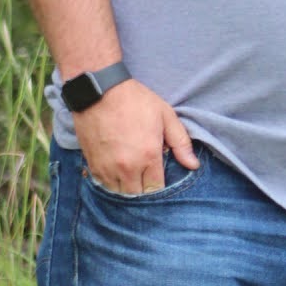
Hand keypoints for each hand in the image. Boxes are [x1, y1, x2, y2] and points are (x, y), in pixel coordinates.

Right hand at [72, 79, 198, 193]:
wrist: (99, 90)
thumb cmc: (136, 101)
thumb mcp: (166, 116)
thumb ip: (181, 143)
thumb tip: (193, 165)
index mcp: (148, 156)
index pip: (155, 188)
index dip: (158, 186)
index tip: (159, 177)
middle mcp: (126, 167)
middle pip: (136, 195)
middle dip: (143, 189)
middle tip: (145, 177)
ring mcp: (106, 167)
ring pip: (118, 192)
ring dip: (126, 187)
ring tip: (131, 175)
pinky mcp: (91, 163)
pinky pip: (102, 184)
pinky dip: (110, 182)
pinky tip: (116, 171)